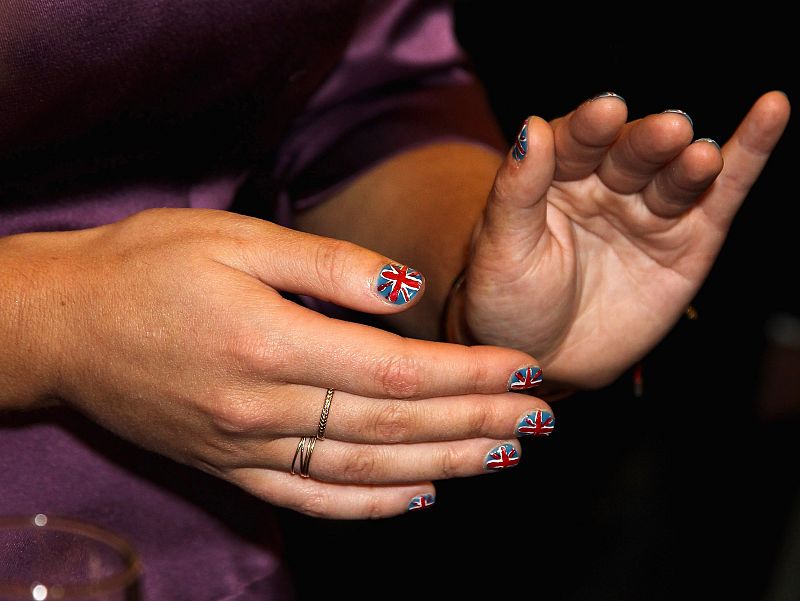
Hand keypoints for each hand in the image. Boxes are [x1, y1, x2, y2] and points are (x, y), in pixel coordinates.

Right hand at [2, 209, 552, 517]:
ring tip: (504, 456)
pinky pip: (311, 497)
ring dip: (444, 464)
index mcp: (270, 342)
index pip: (395, 370)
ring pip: (366, 467)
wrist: (63, 324)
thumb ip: (329, 267)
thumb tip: (406, 290)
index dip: (465, 373)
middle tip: (541, 419)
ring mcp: (245, 447)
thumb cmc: (146, 265)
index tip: (521, 370)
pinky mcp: (228, 466)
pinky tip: (420, 496)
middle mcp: (262, 407)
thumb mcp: (236, 239)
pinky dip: (372, 503)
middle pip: (394, 424)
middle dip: (476, 421)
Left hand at [457, 91, 789, 387]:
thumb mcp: (501, 250)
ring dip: (690, 161)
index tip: (604, 113)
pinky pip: (720, 196)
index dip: (591, 128)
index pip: (576, 142)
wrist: (542, 359)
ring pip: (673, 176)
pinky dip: (748, 155)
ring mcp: (647, 211)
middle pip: (630, 154)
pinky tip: (769, 114)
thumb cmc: (509, 303)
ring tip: (698, 155)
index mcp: (554, 177)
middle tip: (668, 131)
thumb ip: (516, 192)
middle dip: (647, 142)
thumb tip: (532, 128)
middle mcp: (604, 184)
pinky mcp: (687, 242)